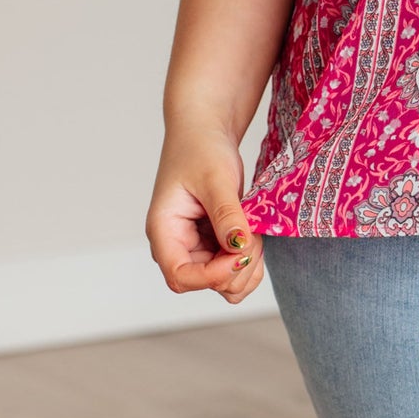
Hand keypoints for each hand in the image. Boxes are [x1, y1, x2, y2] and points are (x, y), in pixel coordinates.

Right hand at [146, 122, 263, 304]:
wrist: (205, 133)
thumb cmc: (201, 149)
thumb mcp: (215, 179)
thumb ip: (226, 215)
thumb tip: (238, 248)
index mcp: (164, 231)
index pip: (180, 277)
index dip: (212, 276)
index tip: (239, 255)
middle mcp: (177, 246)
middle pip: (207, 284)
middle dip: (237, 265)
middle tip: (252, 232)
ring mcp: (196, 249)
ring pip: (225, 283)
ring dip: (247, 264)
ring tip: (253, 230)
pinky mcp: (214, 246)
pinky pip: (235, 271)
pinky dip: (251, 260)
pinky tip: (254, 235)